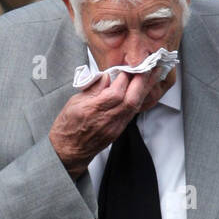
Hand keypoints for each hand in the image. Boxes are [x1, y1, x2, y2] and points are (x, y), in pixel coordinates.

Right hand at [49, 69, 168, 177]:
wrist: (68, 151)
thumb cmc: (68, 127)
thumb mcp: (74, 102)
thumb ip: (93, 88)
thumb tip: (106, 77)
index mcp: (92, 110)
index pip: (116, 92)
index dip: (124, 78)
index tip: (127, 67)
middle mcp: (105, 120)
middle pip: (130, 99)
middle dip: (141, 81)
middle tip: (148, 68)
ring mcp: (113, 127)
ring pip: (134, 107)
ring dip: (144, 90)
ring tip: (151, 76)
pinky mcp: (117, 132)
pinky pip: (131, 114)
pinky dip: (138, 100)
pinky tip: (141, 92)